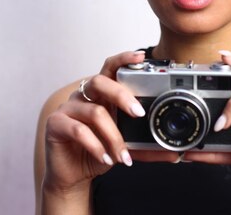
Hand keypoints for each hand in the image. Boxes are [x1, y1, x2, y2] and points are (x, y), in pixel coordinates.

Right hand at [42, 51, 178, 194]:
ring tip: (123, 155)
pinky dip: (96, 146)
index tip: (141, 57)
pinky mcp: (55, 124)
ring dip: (113, 136)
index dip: (124, 59)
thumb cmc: (99, 151)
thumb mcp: (126, 148)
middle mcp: (84, 95)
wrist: (73, 174)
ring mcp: (68, 108)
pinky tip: (106, 158)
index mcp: (102, 94)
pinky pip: (78, 130)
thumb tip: (174, 154)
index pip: (111, 67)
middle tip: (139, 113)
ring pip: (94, 112)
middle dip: (122, 95)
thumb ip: (146, 148)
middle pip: (100, 81)